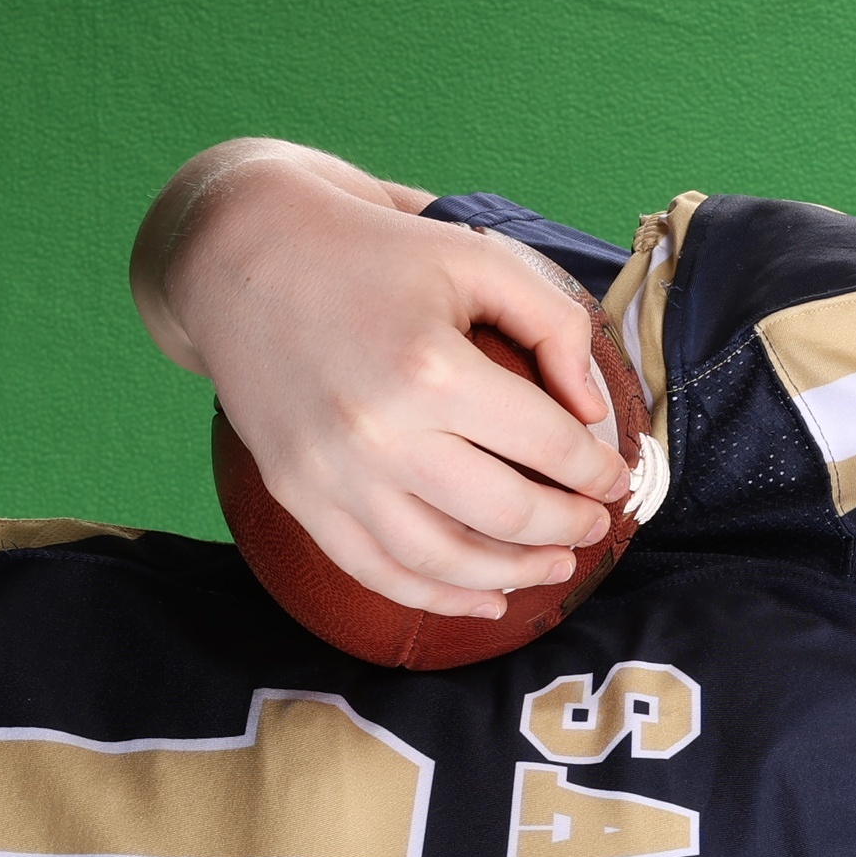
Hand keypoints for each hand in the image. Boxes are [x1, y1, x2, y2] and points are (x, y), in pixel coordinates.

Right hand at [134, 143, 628, 618]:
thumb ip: (553, 325)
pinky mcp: (299, 497)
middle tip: (595, 525)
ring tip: (554, 567)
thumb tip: (594, 414)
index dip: (596, 469)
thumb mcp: (476, 257)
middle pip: (506, 514)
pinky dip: (437, 599)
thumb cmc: (370, 254)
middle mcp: (380, 434)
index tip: (615, 476)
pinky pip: (377, 573)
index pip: (547, 444)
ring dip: (513, 576)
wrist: (240, 258)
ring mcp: (334, 476)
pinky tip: (483, 602)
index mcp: (432, 368)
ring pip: (444, 561)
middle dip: (568, 527)